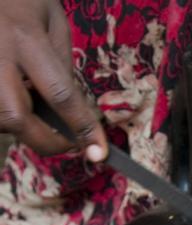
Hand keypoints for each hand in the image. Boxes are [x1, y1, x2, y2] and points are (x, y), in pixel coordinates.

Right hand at [0, 0, 106, 159]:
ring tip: (40, 114)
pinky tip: (19, 100)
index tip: (99, 153)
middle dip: (45, 141)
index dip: (82, 128)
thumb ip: (61, 63)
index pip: (61, 94)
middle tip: (67, 143)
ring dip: (22, 128)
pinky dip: (7, 115)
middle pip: (16, 117)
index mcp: (26, 39)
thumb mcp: (53, 20)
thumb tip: (70, 107)